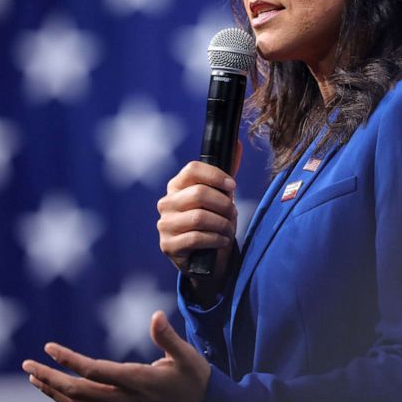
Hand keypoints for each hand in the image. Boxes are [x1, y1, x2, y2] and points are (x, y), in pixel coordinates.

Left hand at [22, 311, 209, 401]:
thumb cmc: (197, 381)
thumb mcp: (187, 356)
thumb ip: (168, 337)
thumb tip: (155, 315)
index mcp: (137, 381)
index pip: (94, 371)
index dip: (69, 360)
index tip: (49, 348)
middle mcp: (124, 399)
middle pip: (77, 392)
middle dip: (49, 378)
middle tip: (27, 365)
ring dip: (53, 392)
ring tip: (34, 378)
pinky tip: (60, 393)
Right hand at [157, 140, 242, 281]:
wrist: (205, 257)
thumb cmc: (213, 221)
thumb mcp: (221, 197)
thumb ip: (228, 172)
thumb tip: (237, 144)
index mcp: (177, 185)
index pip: (192, 169)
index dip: (216, 176)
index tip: (232, 186)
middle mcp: (166, 202)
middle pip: (199, 194)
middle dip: (224, 205)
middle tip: (233, 214)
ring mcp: (164, 224)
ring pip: (199, 217)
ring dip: (222, 224)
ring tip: (228, 229)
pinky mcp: (168, 245)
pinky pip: (196, 238)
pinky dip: (216, 239)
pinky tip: (222, 240)